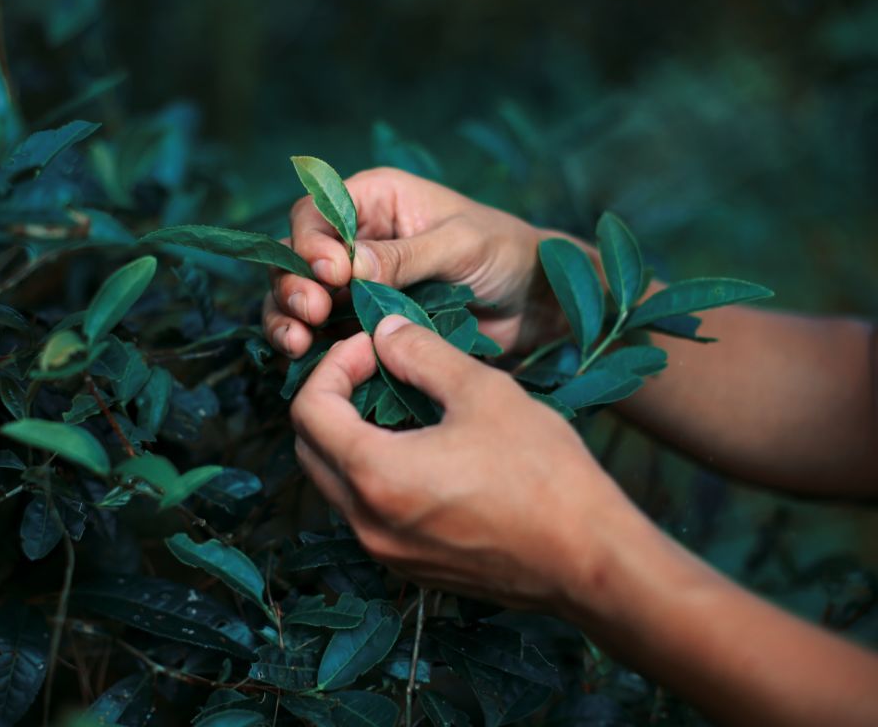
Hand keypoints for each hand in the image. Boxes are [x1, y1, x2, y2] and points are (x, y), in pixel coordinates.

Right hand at [263, 167, 584, 357]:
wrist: (535, 302)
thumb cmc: (506, 252)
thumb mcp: (459, 244)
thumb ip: (403, 256)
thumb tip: (345, 266)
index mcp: (375, 200)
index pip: (316, 213)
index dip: (310, 244)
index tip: (331, 274)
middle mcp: (355, 239)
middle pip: (295, 258)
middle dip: (291, 286)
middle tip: (311, 313)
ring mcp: (355, 285)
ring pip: (298, 298)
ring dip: (287, 318)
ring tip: (299, 342)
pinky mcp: (363, 324)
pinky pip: (322, 335)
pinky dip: (308, 348)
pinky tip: (306, 360)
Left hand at [289, 314, 634, 612]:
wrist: (589, 560)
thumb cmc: (544, 472)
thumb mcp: (482, 392)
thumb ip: (420, 354)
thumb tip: (384, 332)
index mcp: (374, 475)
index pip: (308, 410)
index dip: (333, 365)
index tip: (372, 348)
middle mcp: (366, 522)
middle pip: (311, 448)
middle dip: (333, 399)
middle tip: (377, 370)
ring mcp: (386, 552)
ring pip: (336, 483)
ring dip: (352, 437)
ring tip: (400, 406)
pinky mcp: (410, 567)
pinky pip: (366, 513)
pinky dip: (374, 473)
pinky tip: (420, 450)